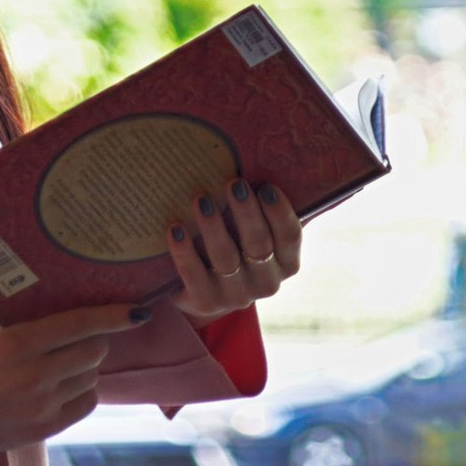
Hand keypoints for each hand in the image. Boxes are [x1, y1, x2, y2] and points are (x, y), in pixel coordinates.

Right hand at [0, 303, 147, 449]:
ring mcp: (41, 404)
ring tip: (62, 366)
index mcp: (17, 344)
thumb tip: (70, 296)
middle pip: (94, 351)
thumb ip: (25, 317)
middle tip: (79, 342)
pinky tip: (64, 387)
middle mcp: (33, 375)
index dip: (112, 316)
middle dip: (94, 342)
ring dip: (86, 367)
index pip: (78, 324)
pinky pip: (87, 403)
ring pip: (93, 377)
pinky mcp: (46, 428)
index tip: (138, 311)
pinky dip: (82, 391)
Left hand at [165, 178, 303, 321]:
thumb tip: (268, 162)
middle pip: (259, 245)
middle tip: (234, 183)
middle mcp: (267, 283)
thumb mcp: (254, 228)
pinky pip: (194, 275)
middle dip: (246, 213)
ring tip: (200, 199)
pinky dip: (184, 252)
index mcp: (287, 262)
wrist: (204, 289)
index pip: (290, 236)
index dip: (279, 212)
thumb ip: (265, 206)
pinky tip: (175, 229)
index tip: (265, 186)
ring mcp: (236, 296)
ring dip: (213, 227)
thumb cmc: (236, 243)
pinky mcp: (206, 303)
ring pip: (226, 259)